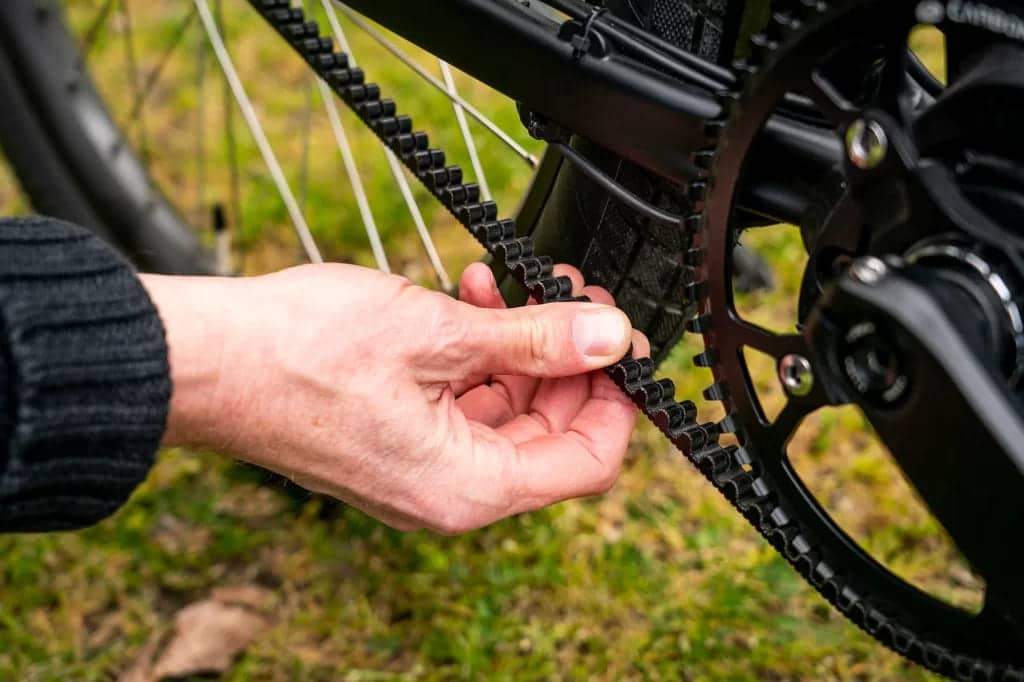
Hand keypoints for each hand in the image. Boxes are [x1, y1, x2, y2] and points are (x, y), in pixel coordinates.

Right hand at [143, 262, 647, 533]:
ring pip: (503, 412)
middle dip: (565, 359)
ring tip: (504, 282)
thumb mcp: (439, 334)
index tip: (620, 345)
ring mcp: (418, 468)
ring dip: (515, 345)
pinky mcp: (393, 438)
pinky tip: (466, 296)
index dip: (617, 401)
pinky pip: (458, 402)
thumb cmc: (299, 354)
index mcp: (469, 487)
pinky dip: (473, 354)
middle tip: (570, 296)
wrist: (205, 360)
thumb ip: (535, 339)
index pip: (587, 462)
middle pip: (548, 434)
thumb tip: (608, 336)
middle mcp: (447, 491)